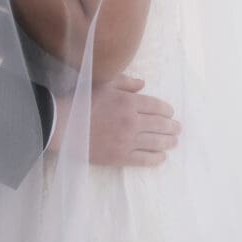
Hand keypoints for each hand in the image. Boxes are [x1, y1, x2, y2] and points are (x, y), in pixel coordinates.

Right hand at [50, 74, 179, 166]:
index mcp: (129, 102)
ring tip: (175, 142)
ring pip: (155, 142)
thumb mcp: (104, 83)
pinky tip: (162, 157)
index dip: (167, 110)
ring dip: (168, 142)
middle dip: (171, 126)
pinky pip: (144, 159)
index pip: (156, 106)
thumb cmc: (82, 99)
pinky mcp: (120, 156)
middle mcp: (132, 121)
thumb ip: (125, 82)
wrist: (64, 124)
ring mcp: (127, 141)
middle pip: (160, 124)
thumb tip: (143, 84)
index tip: (171, 113)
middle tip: (178, 128)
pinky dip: (156, 158)